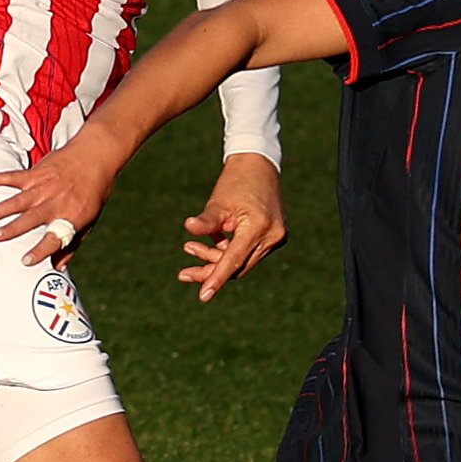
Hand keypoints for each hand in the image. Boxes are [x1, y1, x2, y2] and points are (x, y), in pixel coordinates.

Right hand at [0, 131, 125, 264]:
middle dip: (13, 229)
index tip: (25, 261)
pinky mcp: (35, 173)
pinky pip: (10, 177)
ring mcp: (43, 187)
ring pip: (17, 200)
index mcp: (71, 217)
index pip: (54, 238)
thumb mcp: (89, 221)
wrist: (96, 157)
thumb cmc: (93, 193)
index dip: (41, 250)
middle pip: (31, 218)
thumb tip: (59, 268)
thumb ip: (72, 244)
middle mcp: (55, 202)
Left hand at [180, 152, 286, 301]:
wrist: (259, 165)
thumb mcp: (217, 202)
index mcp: (259, 227)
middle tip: (183, 272)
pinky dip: (229, 251)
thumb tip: (189, 227)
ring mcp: (276, 238)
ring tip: (190, 247)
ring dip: (217, 259)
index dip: (216, 279)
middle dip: (210, 270)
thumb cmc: (236, 182)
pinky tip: (212, 241)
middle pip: (237, 266)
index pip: (233, 260)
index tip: (203, 296)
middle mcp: (272, 236)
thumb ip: (206, 221)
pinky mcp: (274, 237)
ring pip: (242, 261)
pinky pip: (248, 253)